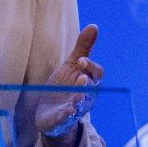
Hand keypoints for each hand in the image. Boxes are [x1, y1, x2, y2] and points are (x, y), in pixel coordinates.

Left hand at [35, 25, 103, 146]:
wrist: (51, 112)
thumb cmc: (65, 86)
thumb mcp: (71, 65)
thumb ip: (83, 47)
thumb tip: (94, 26)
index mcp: (88, 81)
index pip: (97, 74)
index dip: (91, 67)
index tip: (81, 60)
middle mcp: (85, 96)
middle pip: (92, 90)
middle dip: (87, 84)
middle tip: (81, 78)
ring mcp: (75, 109)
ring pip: (81, 105)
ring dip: (79, 100)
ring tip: (75, 96)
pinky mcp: (62, 120)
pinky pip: (66, 119)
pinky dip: (67, 115)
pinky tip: (66, 111)